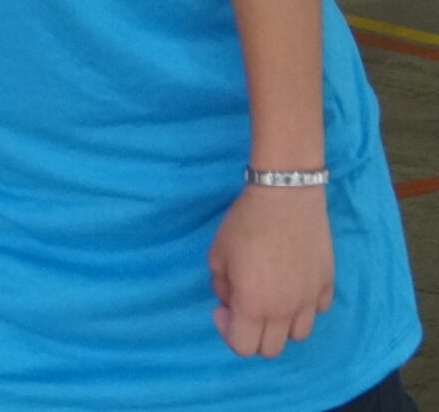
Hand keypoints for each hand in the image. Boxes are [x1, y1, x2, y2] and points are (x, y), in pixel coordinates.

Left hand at [208, 184, 335, 356]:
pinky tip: (292, 284)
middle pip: (271, 349)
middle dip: (253, 334)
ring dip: (280, 325)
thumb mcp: (217, 255)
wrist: (286, 197)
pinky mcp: (328, 284)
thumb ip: (221, 287)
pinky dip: (304, 307)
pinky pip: (318, 311)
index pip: (243, 348)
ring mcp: (311, 299)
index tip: (222, 307)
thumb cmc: (245, 224)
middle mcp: (286, 310)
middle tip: (242, 304)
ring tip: (269, 298)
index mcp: (254, 305)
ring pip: (298, 335)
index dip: (227, 331)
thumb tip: (231, 301)